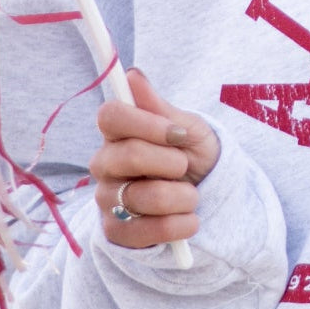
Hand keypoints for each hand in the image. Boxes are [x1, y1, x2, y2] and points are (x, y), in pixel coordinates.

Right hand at [90, 69, 219, 249]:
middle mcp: (104, 164)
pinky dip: (176, 227)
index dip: (145, 123)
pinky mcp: (116, 233)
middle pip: (127, 155)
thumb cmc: (191, 155)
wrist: (205, 198)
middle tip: (185, 166)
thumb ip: (160, 108)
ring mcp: (107, 199)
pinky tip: (189, 221)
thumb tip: (133, 75)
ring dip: (181, 197)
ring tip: (192, 196)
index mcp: (118, 132)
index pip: (110, 115)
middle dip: (170, 162)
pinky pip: (142, 232)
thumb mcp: (187, 128)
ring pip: (141, 197)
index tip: (178, 133)